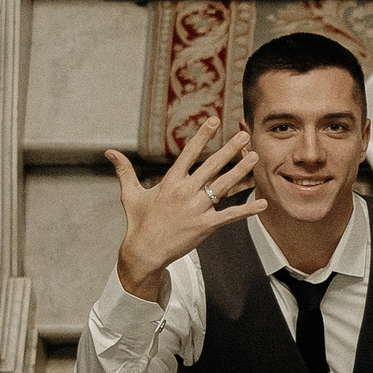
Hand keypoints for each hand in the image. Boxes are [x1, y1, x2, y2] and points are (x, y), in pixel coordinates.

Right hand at [109, 115, 265, 300]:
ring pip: (223, 185)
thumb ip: (125, 171)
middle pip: (211, 166)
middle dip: (229, 149)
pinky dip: (247, 210)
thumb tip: (110, 152)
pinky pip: (229, 215)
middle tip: (244, 135)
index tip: (214, 120)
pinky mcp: (204, 226)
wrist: (144, 252)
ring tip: (255, 157)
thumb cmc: (138, 222)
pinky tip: (263, 203)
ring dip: (241, 171)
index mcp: (170, 182)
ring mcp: (196, 209)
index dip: (202, 136)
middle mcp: (185, 192)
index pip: (188, 153)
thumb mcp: (130, 195)